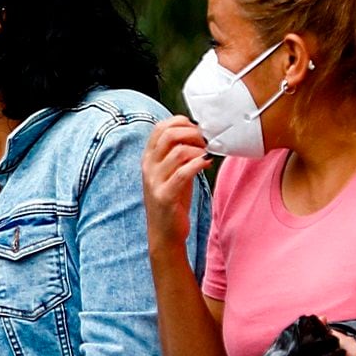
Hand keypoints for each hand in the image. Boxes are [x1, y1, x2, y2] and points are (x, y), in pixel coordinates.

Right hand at [141, 119, 211, 239]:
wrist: (164, 233)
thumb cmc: (172, 201)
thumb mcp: (171, 172)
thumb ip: (178, 153)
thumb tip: (197, 134)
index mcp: (148, 158)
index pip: (160, 128)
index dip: (180, 122)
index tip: (196, 129)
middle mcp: (148, 167)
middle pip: (169, 135)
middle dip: (192, 134)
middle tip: (206, 141)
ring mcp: (155, 181)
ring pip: (178, 151)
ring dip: (198, 150)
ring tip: (207, 154)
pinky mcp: (165, 196)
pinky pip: (183, 173)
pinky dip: (198, 164)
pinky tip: (207, 164)